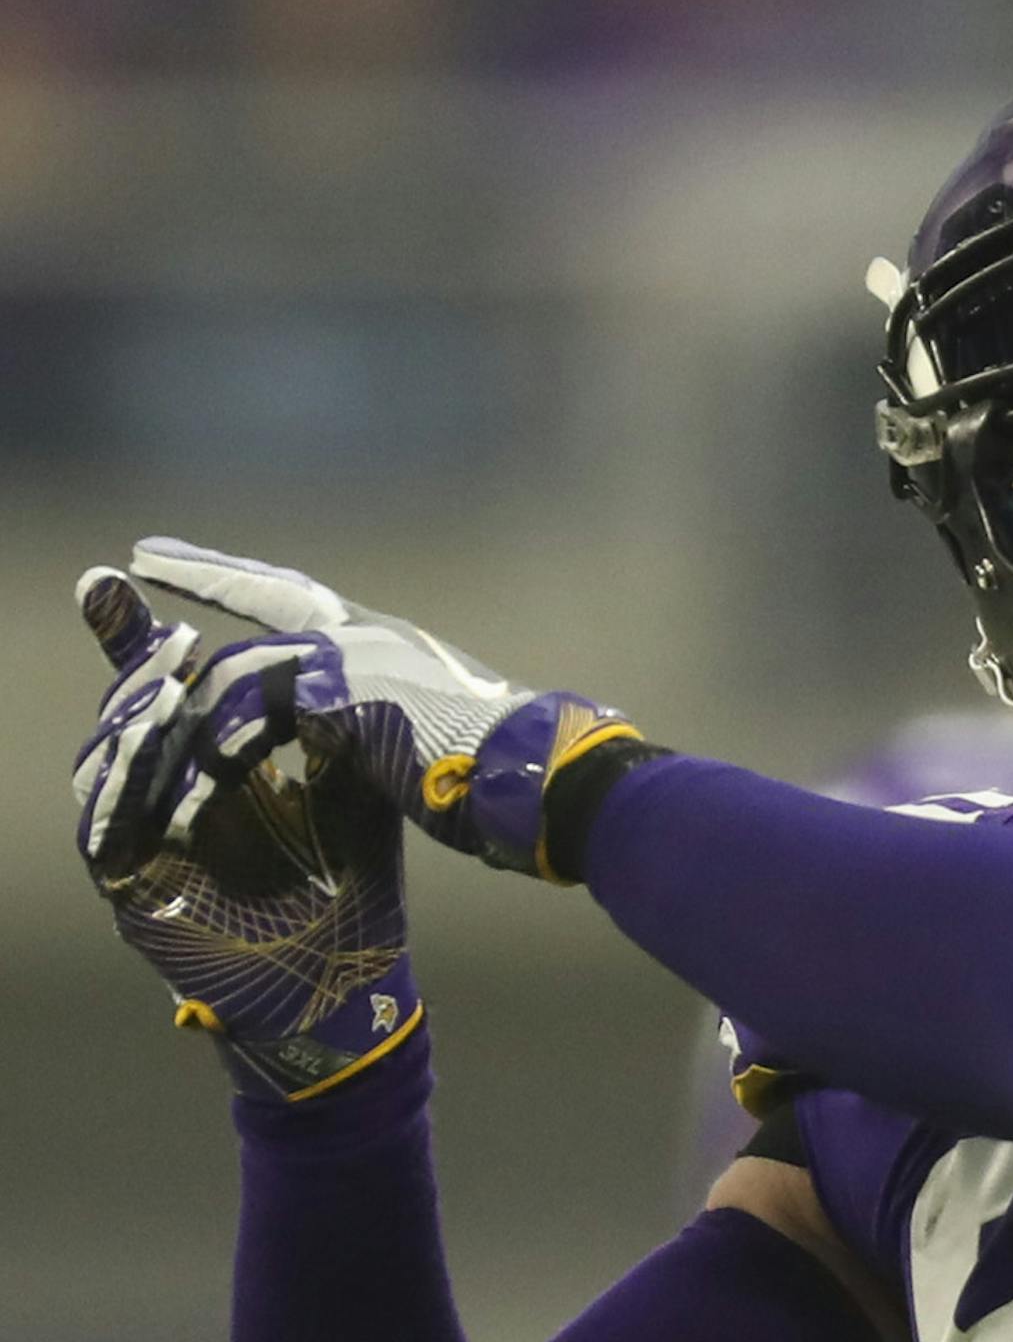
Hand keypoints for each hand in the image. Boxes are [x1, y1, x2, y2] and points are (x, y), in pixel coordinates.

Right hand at [73, 571, 422, 1102]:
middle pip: (122, 716)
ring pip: (102, 765)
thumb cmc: (355, 892)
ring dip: (127, 718)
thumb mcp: (346, 789)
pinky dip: (118, 785)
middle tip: (150, 616)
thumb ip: (322, 726)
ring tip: (161, 680)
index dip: (140, 633)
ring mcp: (140, 848)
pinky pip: (102, 829)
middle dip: (129, 662)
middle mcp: (163, 803)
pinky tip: (145, 743)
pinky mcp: (130, 894)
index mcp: (208, 774)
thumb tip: (319, 641)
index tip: (132, 561)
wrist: (354, 986)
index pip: (163, 690)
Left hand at [124, 537, 644, 878]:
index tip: (193, 559)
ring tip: (154, 735)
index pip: (302, 599)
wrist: (541, 778)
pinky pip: (250, 715)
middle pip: (265, 599)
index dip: (244, 578)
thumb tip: (353, 747)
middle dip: (202, 576)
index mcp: (389, 646)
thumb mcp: (422, 744)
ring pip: (242, 670)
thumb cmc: (506, 777)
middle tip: (141, 560)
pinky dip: (218, 751)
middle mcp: (368, 636)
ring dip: (197, 714)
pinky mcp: (339, 694)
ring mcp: (353, 657)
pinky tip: (196, 782)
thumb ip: (375, 731)